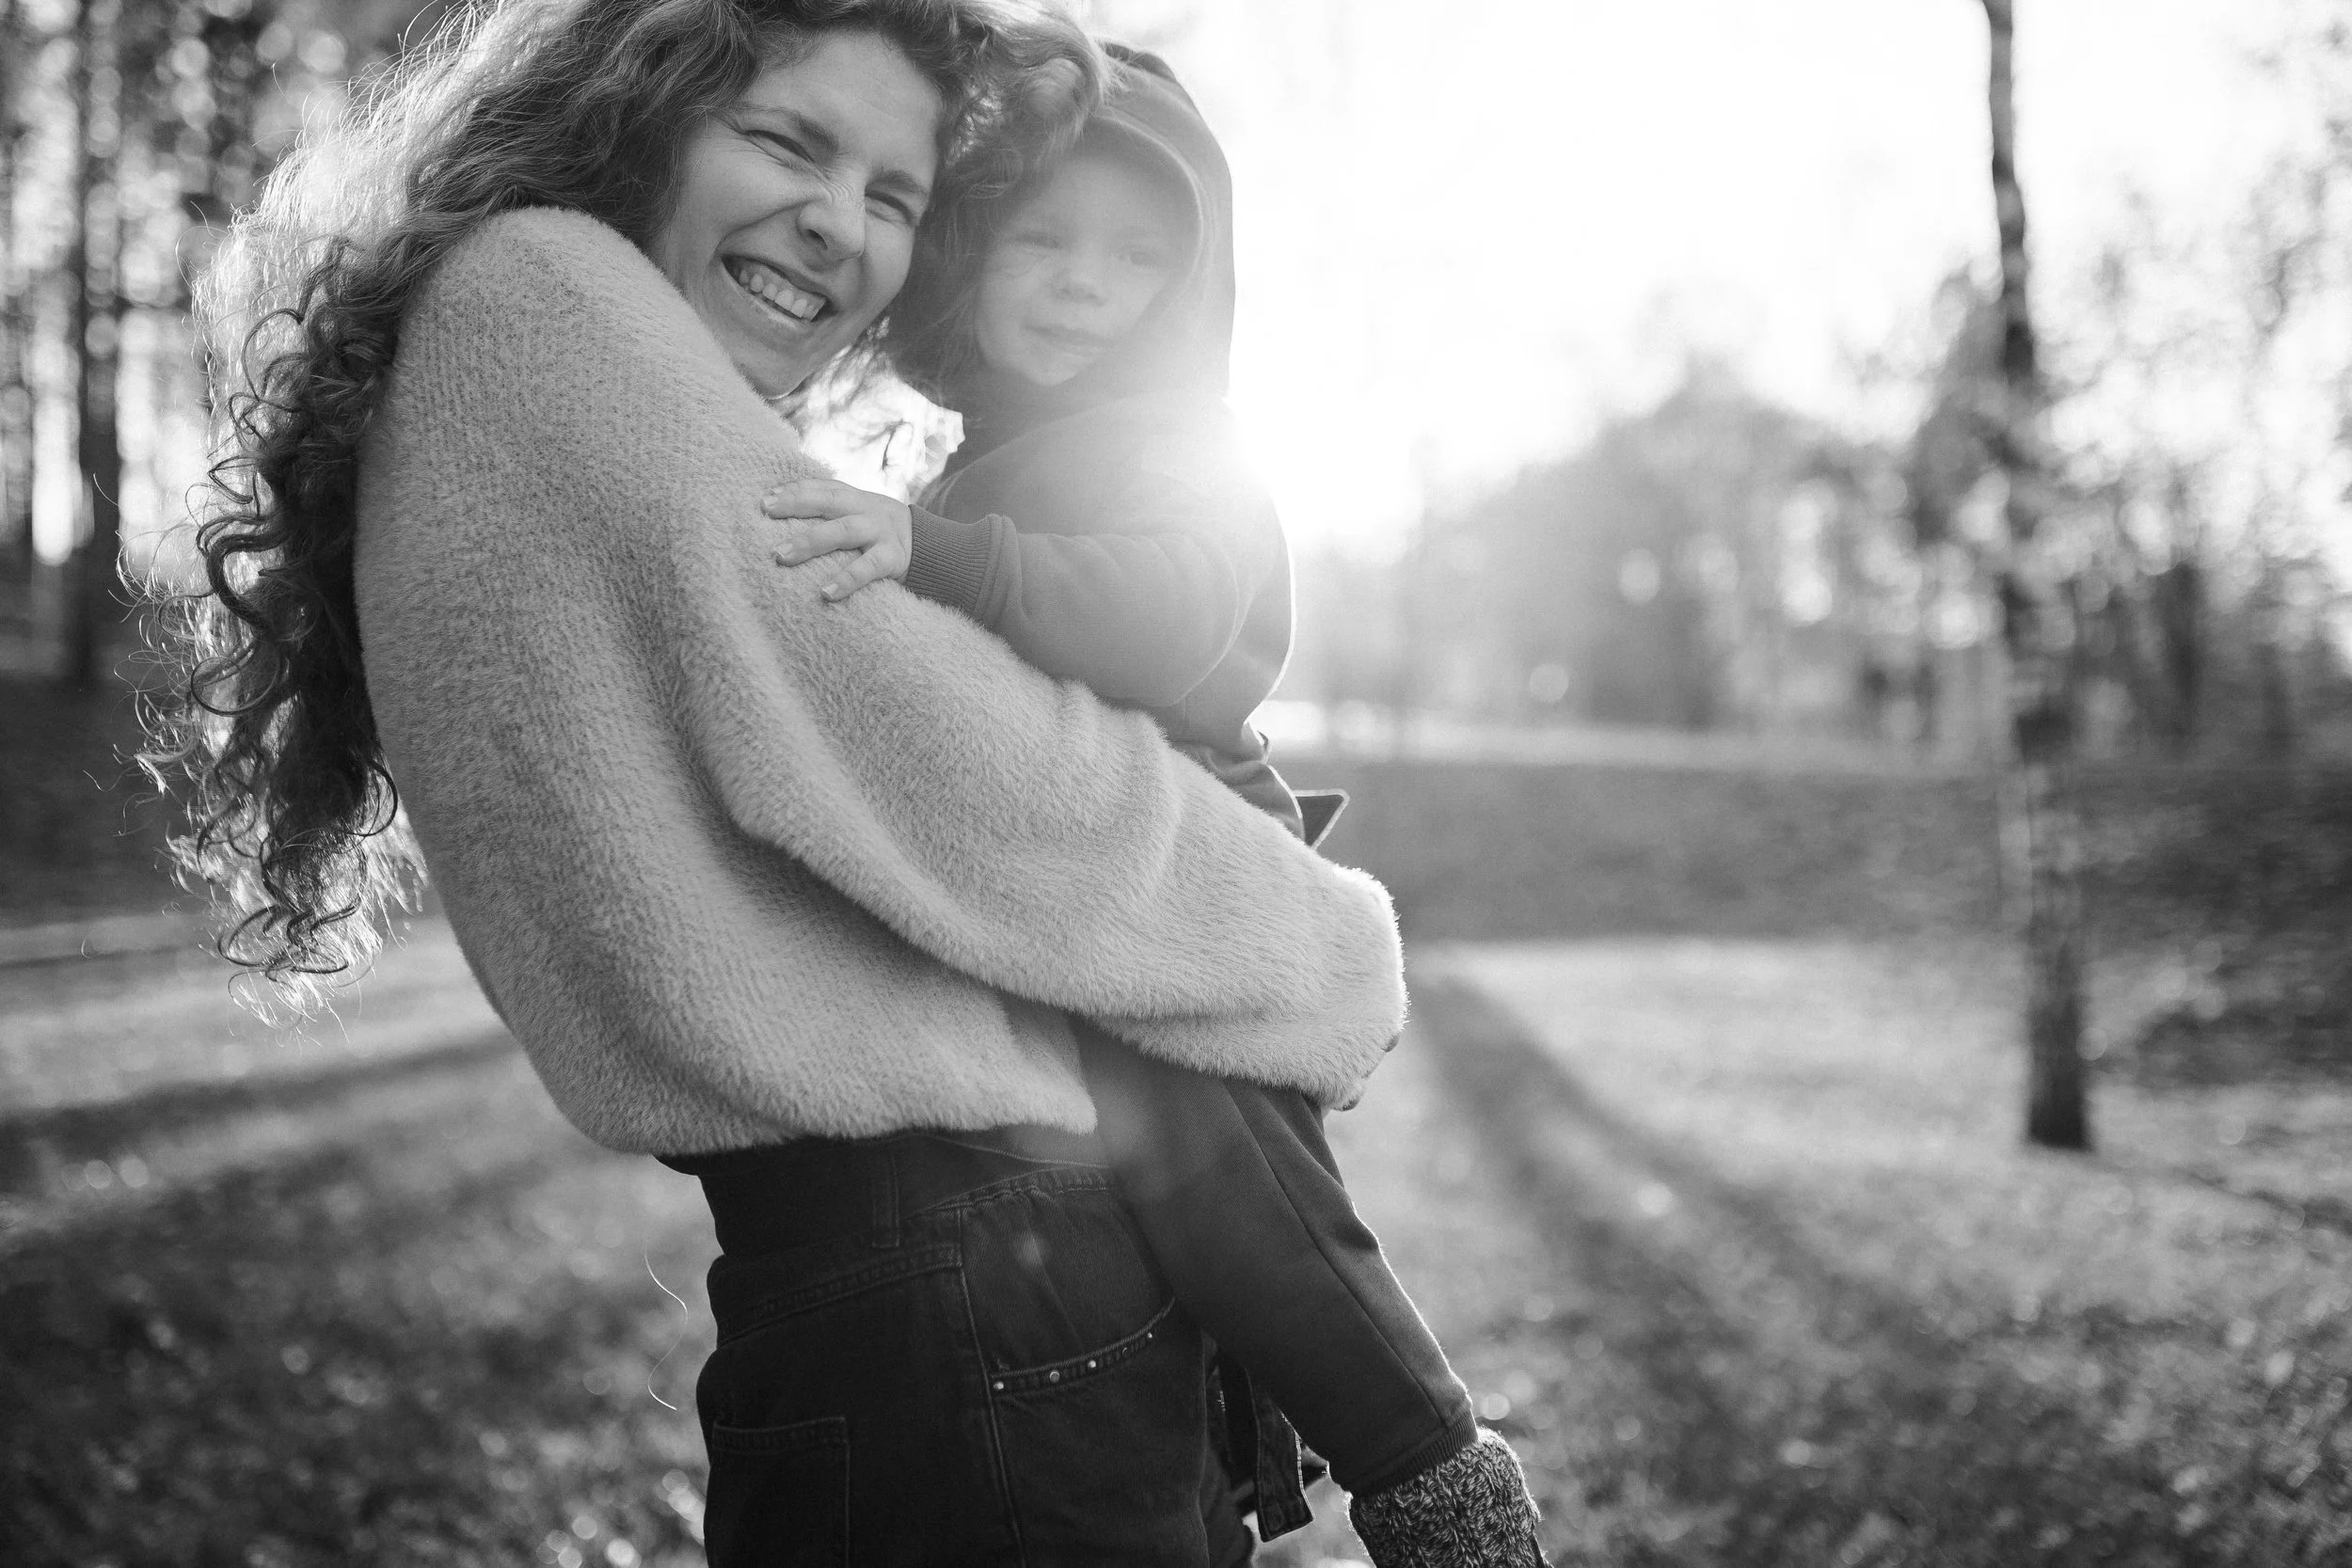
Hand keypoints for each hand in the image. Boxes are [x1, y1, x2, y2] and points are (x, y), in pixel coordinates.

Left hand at [763, 477, 912, 600]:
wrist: (938, 552)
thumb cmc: (887, 538)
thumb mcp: (865, 517)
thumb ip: (837, 515)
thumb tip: (790, 519)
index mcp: (858, 499)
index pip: (822, 487)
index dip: (794, 489)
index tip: (765, 498)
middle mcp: (868, 510)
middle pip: (828, 501)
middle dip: (795, 504)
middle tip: (765, 512)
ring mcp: (881, 533)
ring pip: (843, 531)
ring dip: (810, 542)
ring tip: (781, 556)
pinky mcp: (894, 558)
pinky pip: (867, 569)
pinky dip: (846, 580)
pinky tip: (825, 593)